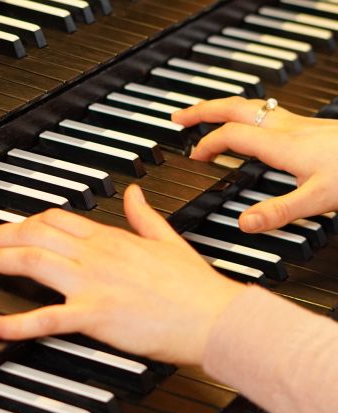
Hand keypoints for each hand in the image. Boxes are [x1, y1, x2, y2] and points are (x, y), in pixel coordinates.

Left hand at [0, 185, 245, 364]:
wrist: (215, 316)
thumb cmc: (193, 285)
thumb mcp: (167, 239)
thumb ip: (143, 215)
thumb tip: (133, 193)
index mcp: (110, 237)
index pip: (55, 218)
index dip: (23, 221)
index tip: (6, 229)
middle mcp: (96, 255)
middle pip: (35, 233)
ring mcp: (94, 282)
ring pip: (34, 261)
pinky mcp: (96, 314)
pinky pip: (47, 317)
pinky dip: (16, 323)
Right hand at [173, 96, 337, 232]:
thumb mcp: (318, 200)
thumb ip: (277, 212)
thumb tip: (243, 223)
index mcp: (281, 144)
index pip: (231, 136)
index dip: (207, 145)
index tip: (194, 158)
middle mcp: (285, 127)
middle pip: (234, 107)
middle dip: (202, 110)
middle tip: (179, 117)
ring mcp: (296, 123)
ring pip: (249, 105)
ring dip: (220, 108)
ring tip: (203, 115)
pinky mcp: (306, 126)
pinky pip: (264, 111)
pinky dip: (242, 114)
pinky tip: (246, 125)